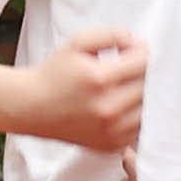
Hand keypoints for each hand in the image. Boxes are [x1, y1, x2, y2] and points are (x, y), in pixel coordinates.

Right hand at [19, 27, 147, 151]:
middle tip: (133, 67)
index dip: (143, 52)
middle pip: (149, 86)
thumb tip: (138, 43)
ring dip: (145, 96)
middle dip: (146, 73)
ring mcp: (109, 132)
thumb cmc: (54, 73)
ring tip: (129, 86)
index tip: (134, 50)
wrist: (30, 107)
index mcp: (99, 79)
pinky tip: (124, 105)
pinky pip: (139, 129)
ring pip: (149, 110)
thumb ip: (111, 34)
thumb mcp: (77, 42)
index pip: (143, 62)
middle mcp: (107, 109)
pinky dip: (137, 117)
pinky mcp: (110, 146)